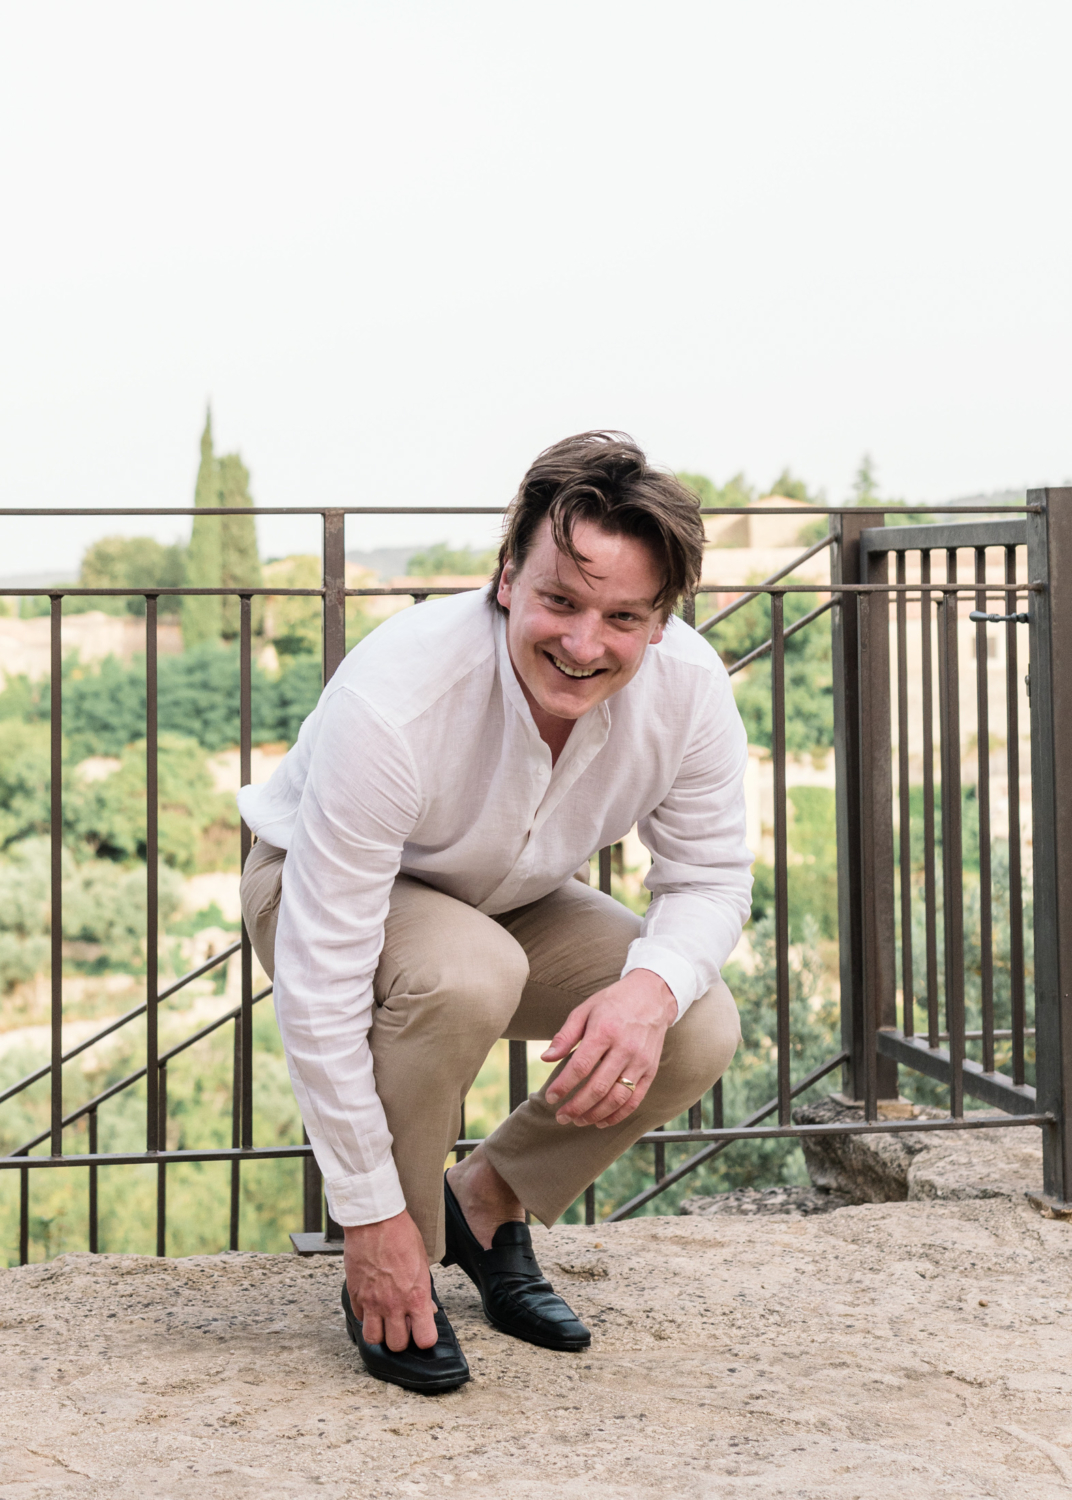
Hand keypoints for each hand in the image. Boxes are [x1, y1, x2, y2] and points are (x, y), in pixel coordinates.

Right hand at [343, 1209, 435, 1350]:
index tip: (423, 1332)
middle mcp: (394, 1304)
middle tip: (402, 1324)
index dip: (425, 1338)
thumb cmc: (402, 1236)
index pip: (424, 1339)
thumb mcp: (422, 1263)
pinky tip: (371, 1303)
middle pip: (397, 1344)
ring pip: (373, 1339)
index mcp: (416, 1297)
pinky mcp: (355, 1295)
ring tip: (384, 1320)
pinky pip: (359, 1318)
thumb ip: (424, 1291)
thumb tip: (427, 1309)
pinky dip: (365, 1315)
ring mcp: (372, 1302)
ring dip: (380, 1332)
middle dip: (401, 1338)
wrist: (375, 1220)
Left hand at [541, 968, 676, 1128]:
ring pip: (617, 1098)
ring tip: (578, 1120)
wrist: (652, 996)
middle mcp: (624, 1048)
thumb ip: (565, 1035)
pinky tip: (601, 1121)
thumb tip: (545, 1059)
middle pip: (598, 1087)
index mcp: (604, 1031)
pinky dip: (618, 1115)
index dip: (563, 1086)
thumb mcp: (585, 1010)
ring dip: (595, 1114)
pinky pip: (635, 1099)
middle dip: (576, 1107)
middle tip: (561, 1116)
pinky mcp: (651, 1070)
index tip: (550, 1098)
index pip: (581, 1067)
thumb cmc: (613, 1002)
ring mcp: (640, 1061)